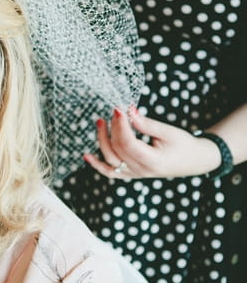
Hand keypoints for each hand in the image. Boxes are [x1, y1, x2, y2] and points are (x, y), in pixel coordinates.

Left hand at [83, 106, 220, 178]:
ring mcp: (135, 174)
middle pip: (118, 149)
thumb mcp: (169, 132)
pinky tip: (87, 156)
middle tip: (115, 110)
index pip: (129, 143)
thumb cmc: (185, 145)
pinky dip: (98, 165)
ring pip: (111, 159)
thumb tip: (128, 110)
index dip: (121, 125)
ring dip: (102, 140)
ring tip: (100, 122)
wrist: (196, 161)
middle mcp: (142, 170)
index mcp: (153, 161)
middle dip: (113, 127)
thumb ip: (146, 124)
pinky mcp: (132, 173)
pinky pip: (111, 172)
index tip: (119, 109)